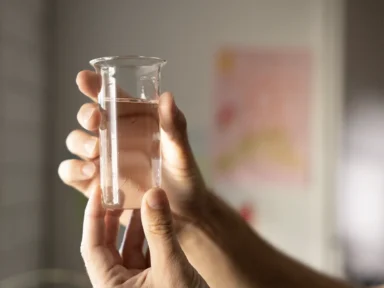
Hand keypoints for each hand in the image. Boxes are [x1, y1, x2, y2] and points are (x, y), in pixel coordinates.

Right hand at [59, 70, 207, 229]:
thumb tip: (167, 96)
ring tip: (96, 153)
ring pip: (77, 143)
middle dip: (87, 115)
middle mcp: (115, 137)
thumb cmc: (184, 176)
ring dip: (80, 143)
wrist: (182, 213)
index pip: (112, 98)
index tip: (84, 78)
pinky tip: (92, 176)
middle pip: (89, 118)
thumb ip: (175, 126)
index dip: (95, 86)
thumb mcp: (181, 151)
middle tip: (96, 120)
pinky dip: (75, 172)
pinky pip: (73, 174)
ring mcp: (103, 160)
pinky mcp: (95, 184)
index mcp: (135, 121)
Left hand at [81, 186, 207, 287]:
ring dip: (138, 225)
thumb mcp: (170, 267)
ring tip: (146, 200)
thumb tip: (153, 194)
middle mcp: (119, 287)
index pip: (92, 246)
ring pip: (130, 248)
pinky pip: (147, 254)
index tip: (100, 191)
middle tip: (122, 191)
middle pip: (108, 245)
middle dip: (115, 218)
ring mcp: (137, 285)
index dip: (94, 216)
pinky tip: (160, 220)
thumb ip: (160, 231)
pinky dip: (152, 236)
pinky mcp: (154, 283)